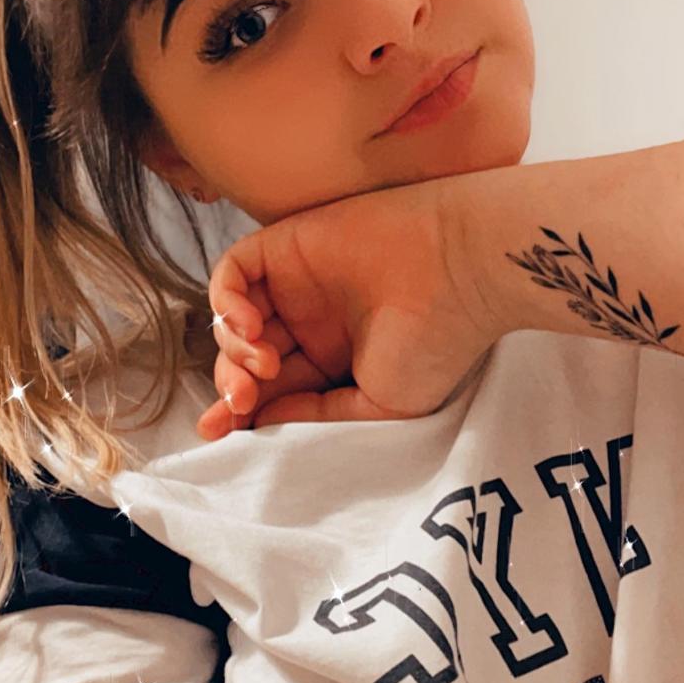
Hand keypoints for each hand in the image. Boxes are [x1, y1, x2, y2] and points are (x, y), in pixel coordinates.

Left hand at [195, 178, 503, 440]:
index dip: (242, 413)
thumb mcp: (380, 404)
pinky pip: (232, 273)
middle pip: (244, 358)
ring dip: (232, 350)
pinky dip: (227, 302)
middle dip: (232, 386)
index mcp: (331, 360)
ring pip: (233, 320)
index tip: (222, 437)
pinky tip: (252, 326)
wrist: (460, 272)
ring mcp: (295, 284)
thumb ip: (318, 417)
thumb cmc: (436, 341)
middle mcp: (308, 322)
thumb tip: (260, 422)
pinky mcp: (287, 245)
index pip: (271, 390)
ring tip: (262, 367)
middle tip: (241, 404)